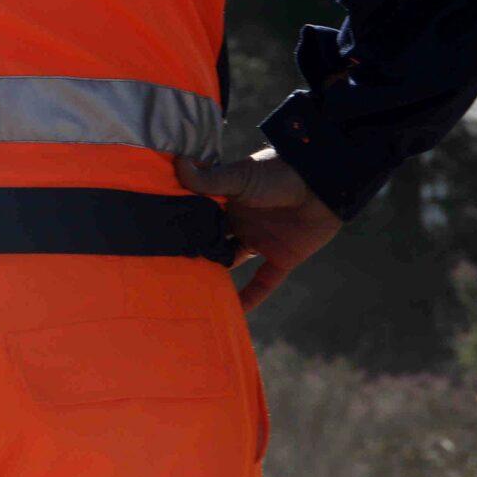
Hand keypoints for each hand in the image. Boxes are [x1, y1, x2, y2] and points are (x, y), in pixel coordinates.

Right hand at [176, 148, 342, 312]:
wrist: (321, 184)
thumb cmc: (277, 173)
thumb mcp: (240, 177)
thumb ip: (209, 179)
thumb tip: (177, 163)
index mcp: (226, 202)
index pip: (197, 217)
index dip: (181, 228)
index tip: (156, 241)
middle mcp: (239, 223)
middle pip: (211, 242)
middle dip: (194, 254)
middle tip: (166, 272)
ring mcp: (260, 241)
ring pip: (232, 263)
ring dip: (217, 277)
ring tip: (191, 293)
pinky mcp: (282, 258)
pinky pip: (264, 283)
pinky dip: (252, 298)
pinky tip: (235, 313)